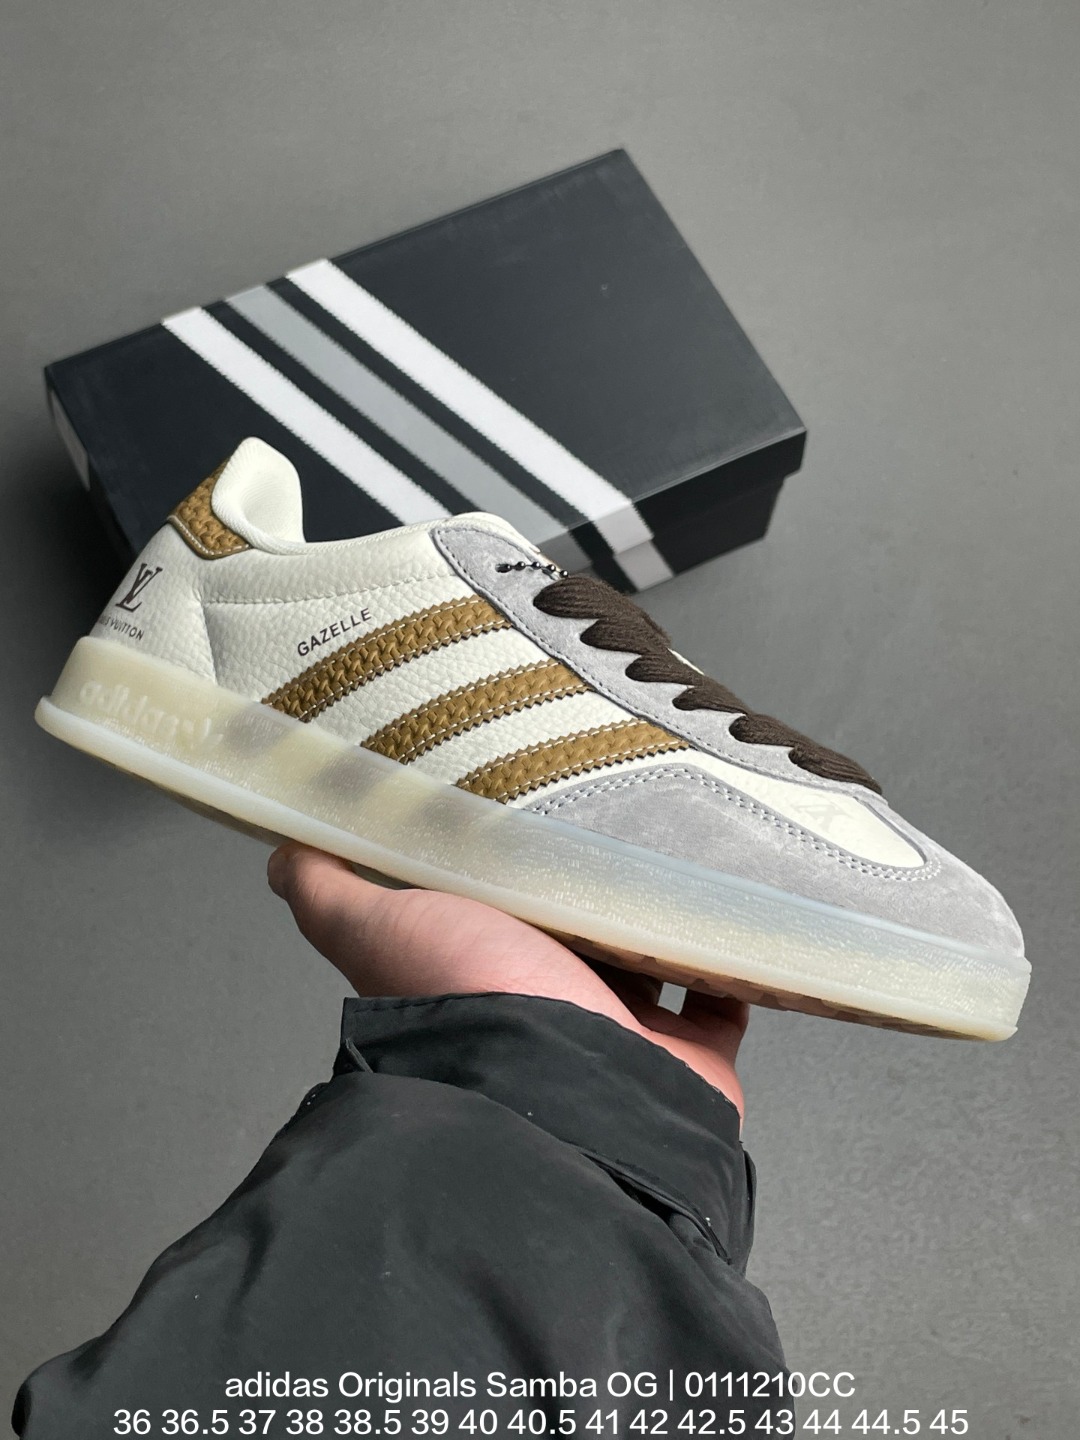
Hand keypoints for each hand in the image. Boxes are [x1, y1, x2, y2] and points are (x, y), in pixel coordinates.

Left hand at [268, 843, 747, 1119]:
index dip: (515, 850)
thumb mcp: (381, 927)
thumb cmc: (470, 1002)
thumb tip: (280, 853)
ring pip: (655, 953)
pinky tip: (737, 903)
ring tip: (688, 835)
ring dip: (666, 906)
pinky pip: (724, 993)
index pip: (504, 897)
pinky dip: (734, 956)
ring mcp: (627, 1028)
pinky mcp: (691, 1051)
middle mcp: (555, 998)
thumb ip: (331, 892)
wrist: (563, 1092)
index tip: (534, 788)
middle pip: (584, 924)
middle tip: (626, 799)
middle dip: (598, 873)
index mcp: (488, 962)